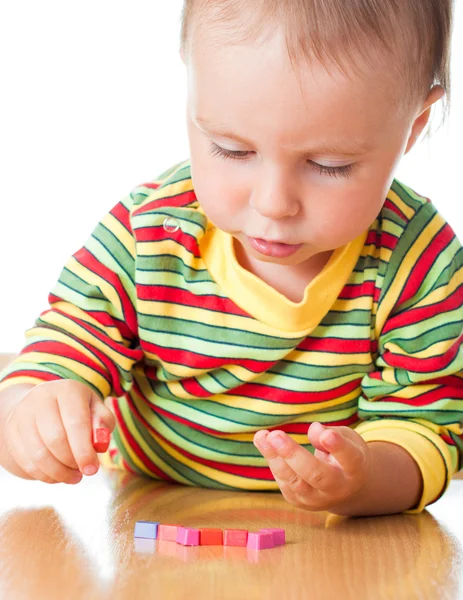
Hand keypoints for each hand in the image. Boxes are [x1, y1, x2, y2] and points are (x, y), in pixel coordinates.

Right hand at [3, 380, 114, 484]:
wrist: (44, 405)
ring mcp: (22, 413)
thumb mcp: (95, 410)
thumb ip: (103, 423)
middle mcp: (41, 397)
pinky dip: (44, 475)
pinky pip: (26, 461)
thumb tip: (99, 444)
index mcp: (68, 390)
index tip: (92, 469)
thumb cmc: (78, 410)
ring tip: (74, 476)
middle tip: (84, 472)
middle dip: (71, 462)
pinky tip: (57, 476)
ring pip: (38, 454)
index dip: (84, 450)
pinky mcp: (11, 431)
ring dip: (58, 472)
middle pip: (55, 439)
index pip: (76, 422)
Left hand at [253, 422, 372, 511]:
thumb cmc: (345, 454)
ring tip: (261, 436)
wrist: (345, 487)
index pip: (349, 458)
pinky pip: (284, 482)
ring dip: (274, 458)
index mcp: (356, 469)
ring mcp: (318, 499)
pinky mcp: (300, 502)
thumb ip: (331, 433)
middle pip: (316, 474)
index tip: (326, 436)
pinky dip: (272, 462)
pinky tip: (264, 442)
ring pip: (294, 481)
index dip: (338, 447)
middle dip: (293, 455)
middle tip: (276, 435)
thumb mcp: (346, 438)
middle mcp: (338, 489)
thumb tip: (313, 430)